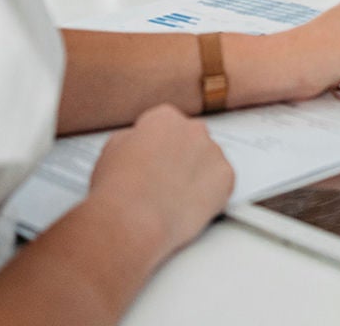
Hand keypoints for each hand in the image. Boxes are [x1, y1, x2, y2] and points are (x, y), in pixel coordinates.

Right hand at [85, 104, 233, 261]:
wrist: (133, 221)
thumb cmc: (118, 190)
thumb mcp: (112, 149)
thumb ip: (132, 139)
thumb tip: (139, 143)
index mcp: (164, 118)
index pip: (167, 124)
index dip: (158, 145)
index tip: (155, 159)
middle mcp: (193, 129)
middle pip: (191, 139)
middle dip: (181, 157)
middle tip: (165, 180)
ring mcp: (213, 152)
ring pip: (208, 161)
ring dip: (196, 174)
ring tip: (174, 198)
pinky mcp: (227, 177)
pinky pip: (222, 182)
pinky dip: (211, 194)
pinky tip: (189, 205)